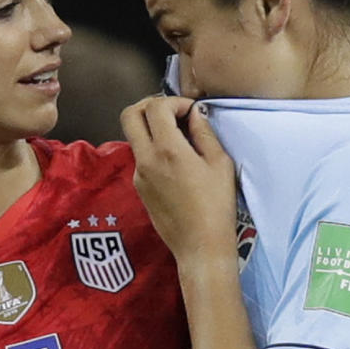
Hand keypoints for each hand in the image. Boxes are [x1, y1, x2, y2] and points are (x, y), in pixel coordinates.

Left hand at [120, 96, 237, 266]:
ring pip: (134, 136)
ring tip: (179, 138)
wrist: (200, 247)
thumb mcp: (220, 164)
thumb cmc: (217, 207)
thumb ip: (204, 133)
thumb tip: (195, 114)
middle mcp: (146, 160)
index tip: (191, 111)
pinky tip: (176, 162)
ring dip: (152, 128)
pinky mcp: (139, 188)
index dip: (174, 101)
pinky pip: (141, 157)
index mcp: (167, 150)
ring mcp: (139, 175)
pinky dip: (154, 149)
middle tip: (172, 113)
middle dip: (150, 105)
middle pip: (130, 115)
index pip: (156, 107)